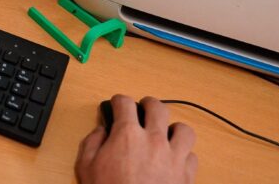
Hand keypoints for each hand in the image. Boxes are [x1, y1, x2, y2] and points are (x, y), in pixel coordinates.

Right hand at [76, 95, 197, 183]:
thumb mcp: (86, 167)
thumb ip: (91, 142)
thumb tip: (101, 130)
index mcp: (127, 135)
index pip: (125, 103)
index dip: (119, 101)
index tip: (117, 104)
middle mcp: (154, 140)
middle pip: (158, 107)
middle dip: (149, 104)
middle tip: (143, 109)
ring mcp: (174, 157)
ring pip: (184, 130)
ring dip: (174, 129)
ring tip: (166, 134)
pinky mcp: (186, 176)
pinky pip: (192, 156)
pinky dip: (183, 155)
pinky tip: (174, 160)